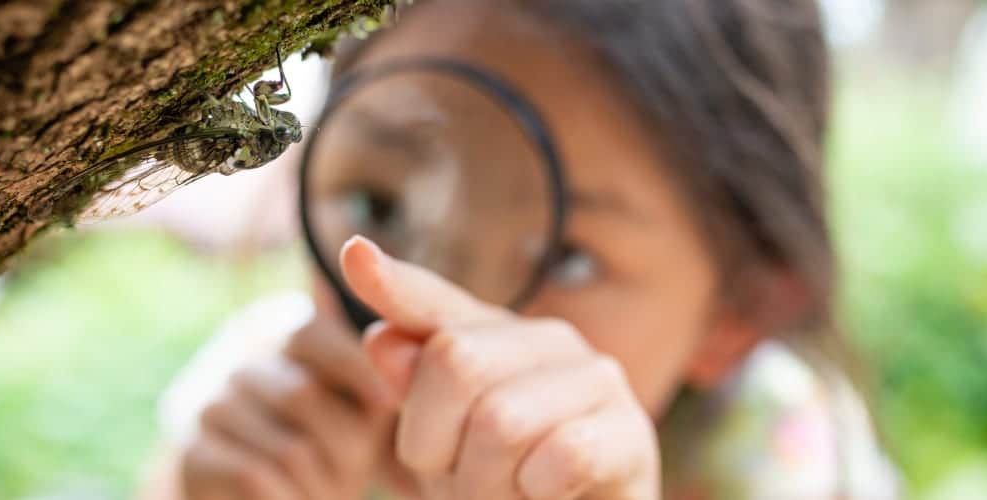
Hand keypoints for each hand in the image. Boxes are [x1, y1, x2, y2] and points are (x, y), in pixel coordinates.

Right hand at [176, 314, 395, 499]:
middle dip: (346, 449)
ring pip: (287, 448)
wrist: (254, 492)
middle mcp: (236, 358)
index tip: (387, 404)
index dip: (354, 368)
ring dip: (322, 487)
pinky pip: (256, 477)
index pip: (311, 333)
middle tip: (357, 478)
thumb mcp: (357, 407)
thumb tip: (399, 389)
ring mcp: (207, 404)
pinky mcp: (192, 453)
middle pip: (303, 395)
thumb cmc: (328, 445)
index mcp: (280, 329)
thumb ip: (380, 384)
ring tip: (331, 496)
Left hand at [341, 236, 660, 499]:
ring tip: (505, 496)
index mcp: (492, 338)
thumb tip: (380, 339)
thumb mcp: (444, 448)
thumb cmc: (506, 488)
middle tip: (462, 484)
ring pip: (501, 421)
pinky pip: (560, 456)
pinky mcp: (630, 430)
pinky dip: (536, 493)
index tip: (355, 256)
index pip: (433, 303)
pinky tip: (547, 496)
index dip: (394, 284)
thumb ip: (416, 394)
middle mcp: (546, 340)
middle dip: (436, 445)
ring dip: (485, 486)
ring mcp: (596, 378)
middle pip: (455, 362)